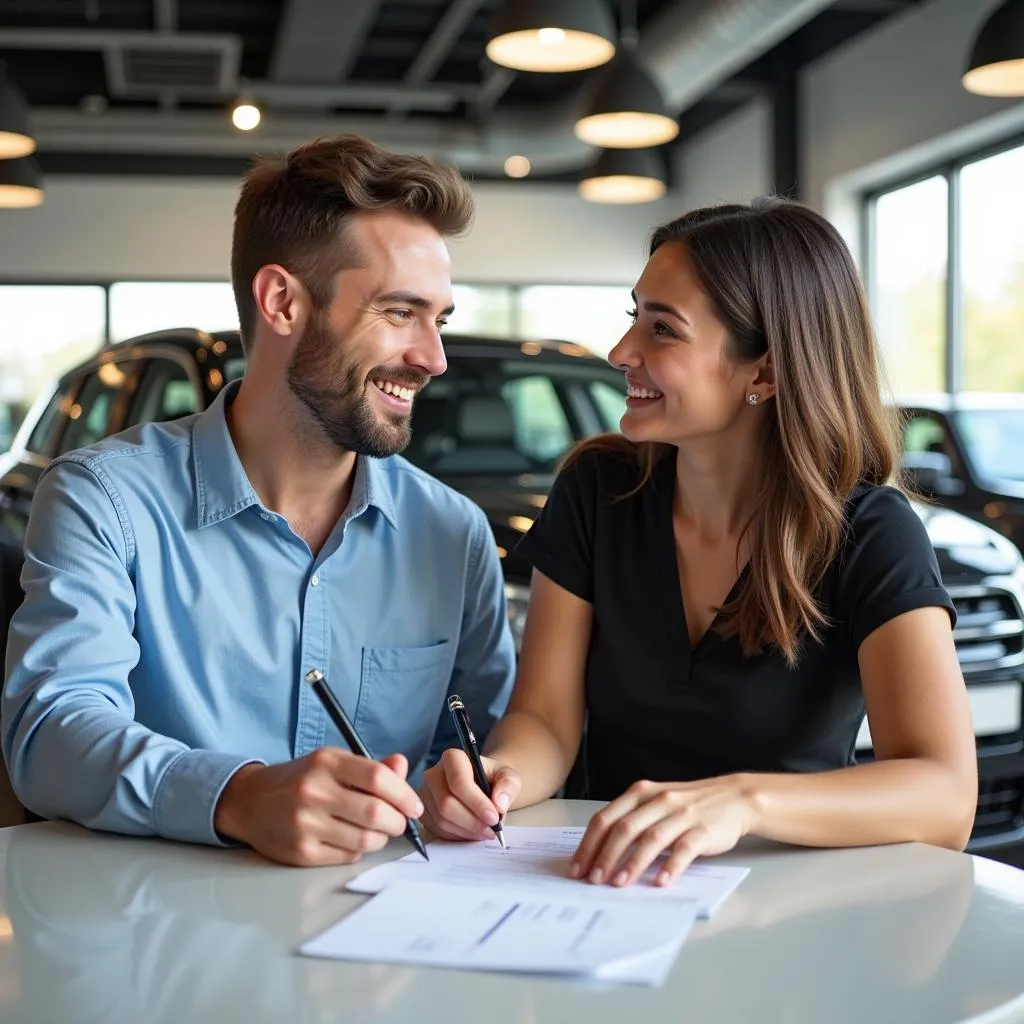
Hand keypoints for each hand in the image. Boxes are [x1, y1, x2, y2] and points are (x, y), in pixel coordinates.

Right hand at [214, 749, 423, 866]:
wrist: (250, 801)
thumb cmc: (300, 779)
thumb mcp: (332, 762)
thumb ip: (370, 767)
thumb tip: (401, 766)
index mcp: (326, 762)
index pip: (377, 778)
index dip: (404, 794)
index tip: (414, 806)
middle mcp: (314, 791)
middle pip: (375, 813)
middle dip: (398, 822)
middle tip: (400, 822)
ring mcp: (305, 824)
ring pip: (365, 840)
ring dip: (381, 838)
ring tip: (377, 830)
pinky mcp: (300, 852)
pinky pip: (347, 856)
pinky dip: (359, 850)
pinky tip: (352, 838)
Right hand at [419, 748, 520, 841]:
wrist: (482, 786)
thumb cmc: (493, 779)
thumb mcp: (508, 776)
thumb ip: (509, 785)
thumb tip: (499, 803)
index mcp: (453, 758)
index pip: (458, 781)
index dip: (476, 803)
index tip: (494, 818)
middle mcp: (434, 774)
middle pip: (446, 804)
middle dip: (472, 822)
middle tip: (491, 831)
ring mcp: (425, 794)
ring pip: (441, 820)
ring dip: (466, 831)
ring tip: (485, 832)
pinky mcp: (423, 812)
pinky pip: (436, 830)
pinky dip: (457, 836)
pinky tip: (471, 833)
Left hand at [570, 775, 757, 887]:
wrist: (734, 798)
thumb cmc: (688, 805)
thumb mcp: (655, 804)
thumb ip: (632, 821)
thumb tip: (599, 854)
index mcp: (640, 794)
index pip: (606, 818)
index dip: (588, 844)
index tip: (577, 868)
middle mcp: (658, 801)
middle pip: (624, 829)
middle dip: (604, 856)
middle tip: (592, 880)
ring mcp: (681, 814)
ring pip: (651, 839)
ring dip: (632, 863)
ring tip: (618, 884)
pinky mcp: (703, 830)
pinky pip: (684, 849)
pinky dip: (671, 866)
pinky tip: (660, 882)